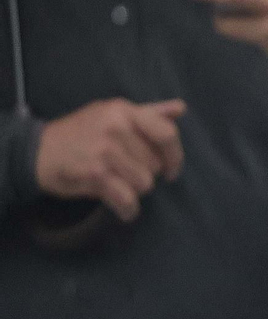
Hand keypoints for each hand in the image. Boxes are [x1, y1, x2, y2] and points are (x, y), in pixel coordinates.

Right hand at [34, 98, 185, 221]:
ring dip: (135, 190)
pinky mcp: (95, 174)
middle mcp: (117, 128)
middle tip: (126, 173)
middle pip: (155, 164)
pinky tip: (126, 210)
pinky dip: (128, 210)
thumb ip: (149, 112)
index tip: (172, 170)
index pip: (167, 134)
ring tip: (118, 183)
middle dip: (146, 174)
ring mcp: (105, 151)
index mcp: (124, 111)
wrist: (36, 151)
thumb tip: (181, 109)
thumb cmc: (81, 132)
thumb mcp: (112, 113)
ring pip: (144, 183)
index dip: (175, 156)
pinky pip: (127, 199)